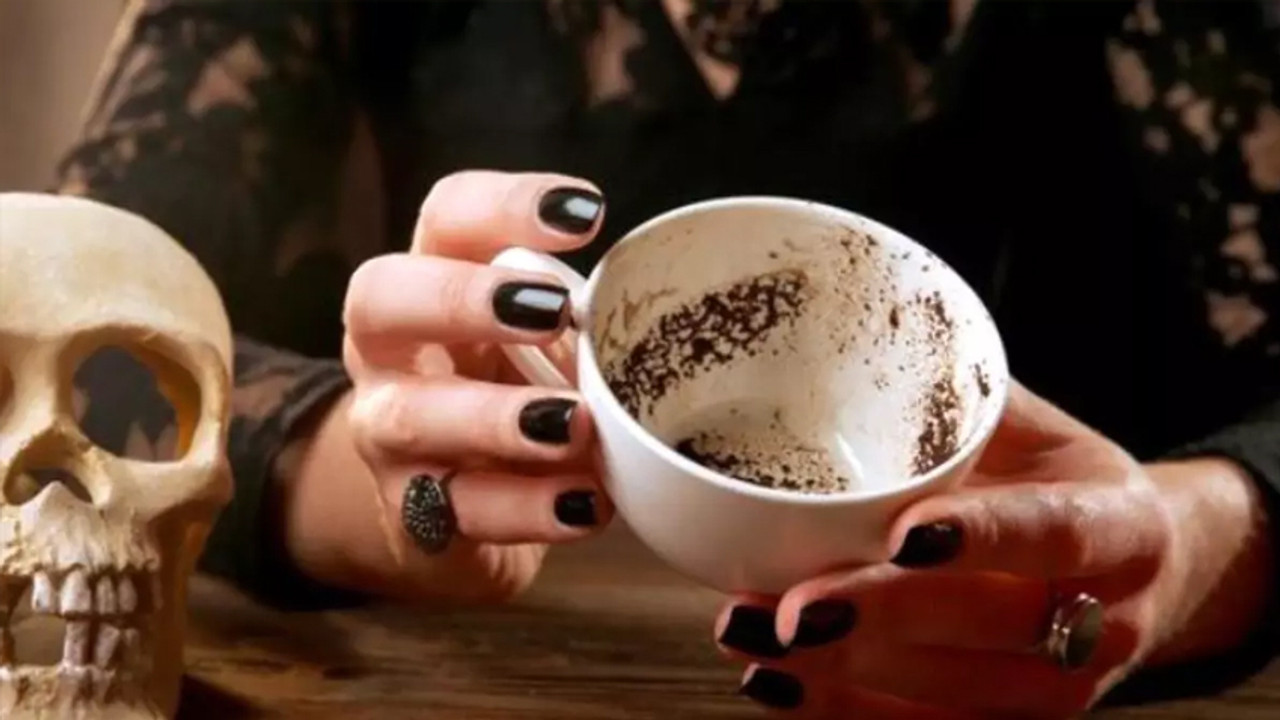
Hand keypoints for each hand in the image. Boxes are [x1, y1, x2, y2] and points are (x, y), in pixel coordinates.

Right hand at [281, 171, 614, 603]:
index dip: (506, 204)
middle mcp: (389, 352)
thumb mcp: (543, 348)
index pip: (446, 218)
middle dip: (463, 297)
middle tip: (550, 309)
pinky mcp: (411, 515)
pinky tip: (585, 504)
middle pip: (380, 297)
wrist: (456, 515)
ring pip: (410, 417)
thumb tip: (672, 314)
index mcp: (430, 284)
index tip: (588, 213)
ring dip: (496, 417)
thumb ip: (584, 325)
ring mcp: (386, 435)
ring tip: (573, 424)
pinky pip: (458, 511)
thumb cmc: (514, 399)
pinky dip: (526, 508)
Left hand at [714, 382, 1273, 717]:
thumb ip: (958, 404)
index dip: (982, 537)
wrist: (1127, 568)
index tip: (903, 534)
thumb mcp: (1034, 430)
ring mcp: (1061, 687)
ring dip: (841, 671)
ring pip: (950, 693)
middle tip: (792, 608)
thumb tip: (852, 336)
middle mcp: (1105, 618)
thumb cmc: (1056, 481)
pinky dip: (842, 711)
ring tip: (750, 632)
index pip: (1056, 532)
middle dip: (883, 619)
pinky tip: (771, 681)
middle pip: (990, 626)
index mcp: (1123, 526)